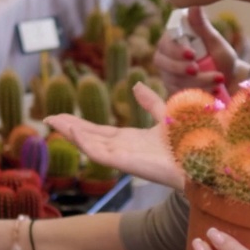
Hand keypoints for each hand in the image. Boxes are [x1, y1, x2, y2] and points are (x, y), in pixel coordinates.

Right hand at [46, 83, 185, 189]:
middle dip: (69, 127)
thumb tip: (136, 85)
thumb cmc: (187, 143)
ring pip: (90, 145)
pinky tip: (73, 132)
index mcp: (130, 139)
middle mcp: (123, 148)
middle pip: (89, 137)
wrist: (200, 160)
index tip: (61, 116)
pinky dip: (85, 143)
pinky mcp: (126, 164)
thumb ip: (150, 102)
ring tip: (54, 122)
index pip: (98, 131)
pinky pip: (100, 154)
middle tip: (48, 119)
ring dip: (72, 133)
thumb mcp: (164, 114)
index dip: (79, 124)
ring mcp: (123, 157)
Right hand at [154, 7, 237, 93]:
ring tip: (219, 79)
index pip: (164, 44)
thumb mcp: (215, 41)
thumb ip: (202, 26)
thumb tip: (193, 5)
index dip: (175, 50)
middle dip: (180, 68)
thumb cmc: (221, 57)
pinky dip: (198, 93)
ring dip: (196, 81)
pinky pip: (179, 95)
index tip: (192, 54)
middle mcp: (166, 59)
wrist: (230, 82)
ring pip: (173, 81)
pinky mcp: (173, 93)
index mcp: (173, 42)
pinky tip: (214, 90)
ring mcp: (168, 77)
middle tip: (197, 69)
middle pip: (161, 63)